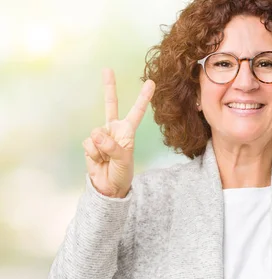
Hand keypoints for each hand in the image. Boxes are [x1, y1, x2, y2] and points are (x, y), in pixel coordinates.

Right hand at [82, 69, 154, 197]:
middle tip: (107, 69)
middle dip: (109, 87)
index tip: (151, 82)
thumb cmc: (121, 173)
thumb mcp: (123, 161)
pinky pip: (89, 144)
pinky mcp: (89, 143)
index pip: (137, 112)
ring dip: (101, 150)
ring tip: (107, 159)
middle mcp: (114, 130)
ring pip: (97, 134)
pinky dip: (94, 154)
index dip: (143, 98)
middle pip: (110, 105)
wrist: (108, 186)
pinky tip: (98, 160)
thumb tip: (96, 134)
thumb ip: (112, 147)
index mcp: (127, 132)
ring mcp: (101, 135)